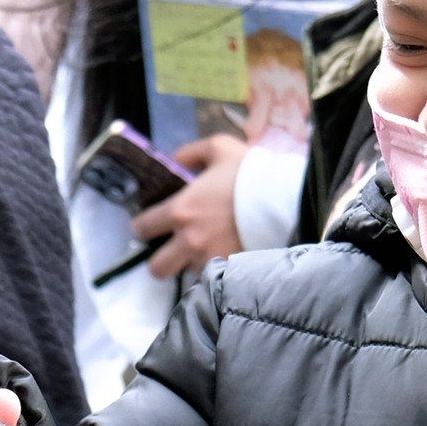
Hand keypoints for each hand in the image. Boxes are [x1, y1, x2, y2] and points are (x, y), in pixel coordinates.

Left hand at [131, 135, 247, 277]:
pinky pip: (212, 277)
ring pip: (187, 274)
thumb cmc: (250, 173)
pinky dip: (213, 269)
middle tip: (170, 249)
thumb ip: (191, 153)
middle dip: (159, 260)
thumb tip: (177, 161)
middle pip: (156, 268)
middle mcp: (190, 241)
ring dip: (190, 264)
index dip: (142, 227)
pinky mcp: (230, 270)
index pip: (142, 229)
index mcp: (181, 211)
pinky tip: (222, 254)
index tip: (150, 225)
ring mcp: (210, 259)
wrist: (284, 199)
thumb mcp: (219, 148)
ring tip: (204, 249)